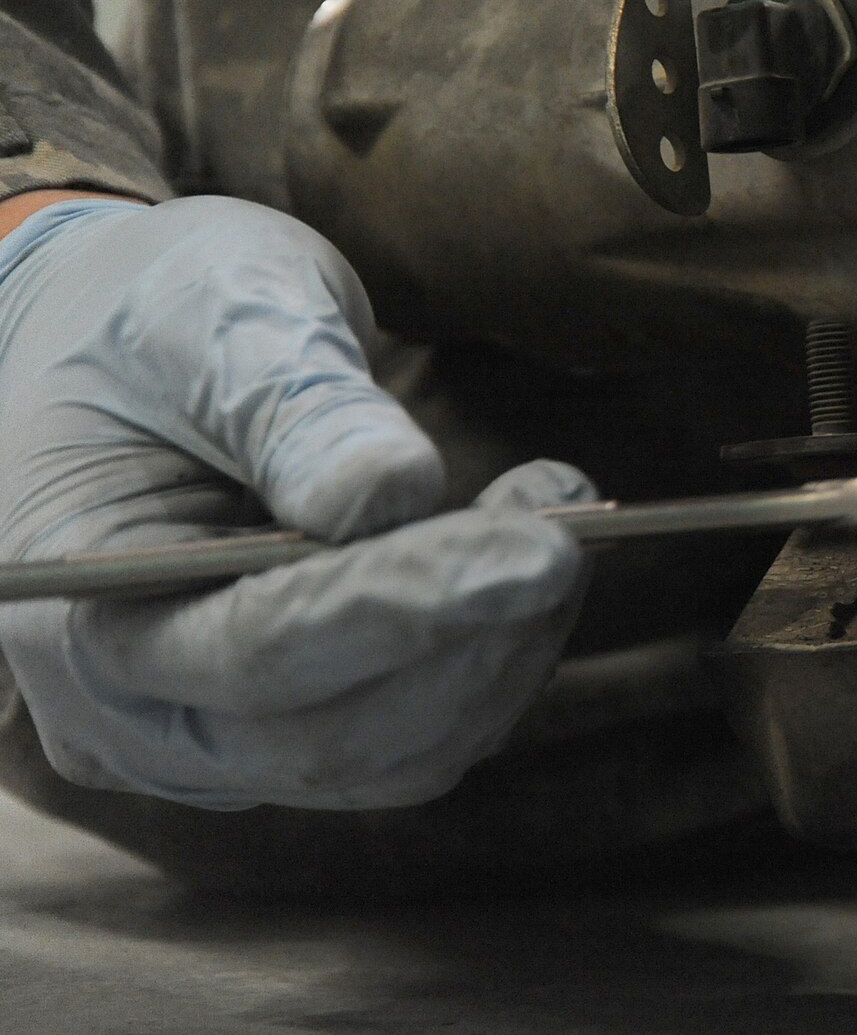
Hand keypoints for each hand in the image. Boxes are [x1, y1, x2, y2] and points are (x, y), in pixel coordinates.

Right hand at [0, 196, 590, 809]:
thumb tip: (395, 491)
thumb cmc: (161, 319)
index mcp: (74, 604)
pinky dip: (491, 663)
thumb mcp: (216, 315)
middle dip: (472, 641)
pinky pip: (412, 741)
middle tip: (565, 532)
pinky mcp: (284, 737)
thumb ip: (293, 402)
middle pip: (328, 739)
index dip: (407, 605)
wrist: (136, 353)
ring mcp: (206, 742)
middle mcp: (128, 711)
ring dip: (500, 655)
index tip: (539, 551)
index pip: (257, 648)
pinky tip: (528, 567)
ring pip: (389, 757)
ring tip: (555, 524)